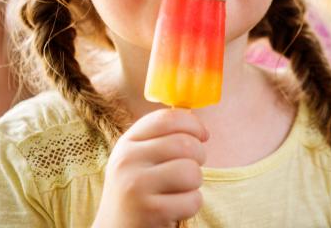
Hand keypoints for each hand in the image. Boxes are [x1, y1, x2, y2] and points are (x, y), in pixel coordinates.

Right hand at [93, 109, 208, 227]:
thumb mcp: (138, 159)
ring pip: (191, 171)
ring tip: (181, 189)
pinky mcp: (150, 211)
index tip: (203, 135)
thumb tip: (200, 128)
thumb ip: (162, 138)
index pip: (168, 118)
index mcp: (127, 143)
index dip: (193, 124)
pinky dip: (192, 205)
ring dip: (195, 183)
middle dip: (199, 155)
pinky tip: (176, 209)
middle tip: (192, 168)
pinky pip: (193, 200)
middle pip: (184, 143)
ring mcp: (136, 186)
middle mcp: (128, 160)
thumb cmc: (136, 191)